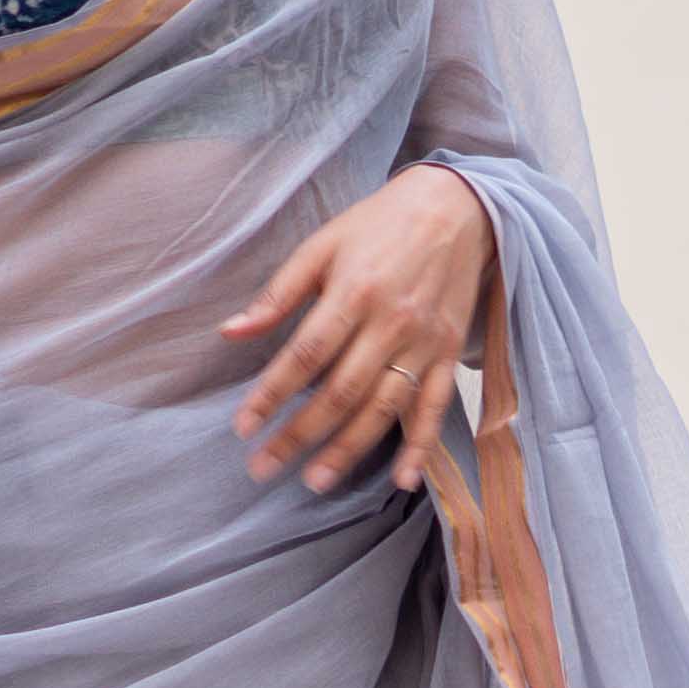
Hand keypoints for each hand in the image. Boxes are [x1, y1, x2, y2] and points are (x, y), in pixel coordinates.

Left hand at [220, 164, 492, 497]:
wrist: (458, 206)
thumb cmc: (380, 225)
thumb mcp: (323, 245)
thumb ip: (278, 294)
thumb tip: (230, 332)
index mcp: (354, 292)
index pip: (305, 355)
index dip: (271, 394)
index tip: (243, 426)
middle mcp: (390, 323)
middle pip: (339, 392)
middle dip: (298, 434)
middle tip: (263, 467)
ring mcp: (424, 342)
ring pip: (383, 408)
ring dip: (348, 449)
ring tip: (314, 481)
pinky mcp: (449, 354)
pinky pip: (434, 408)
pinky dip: (420, 446)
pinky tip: (402, 480)